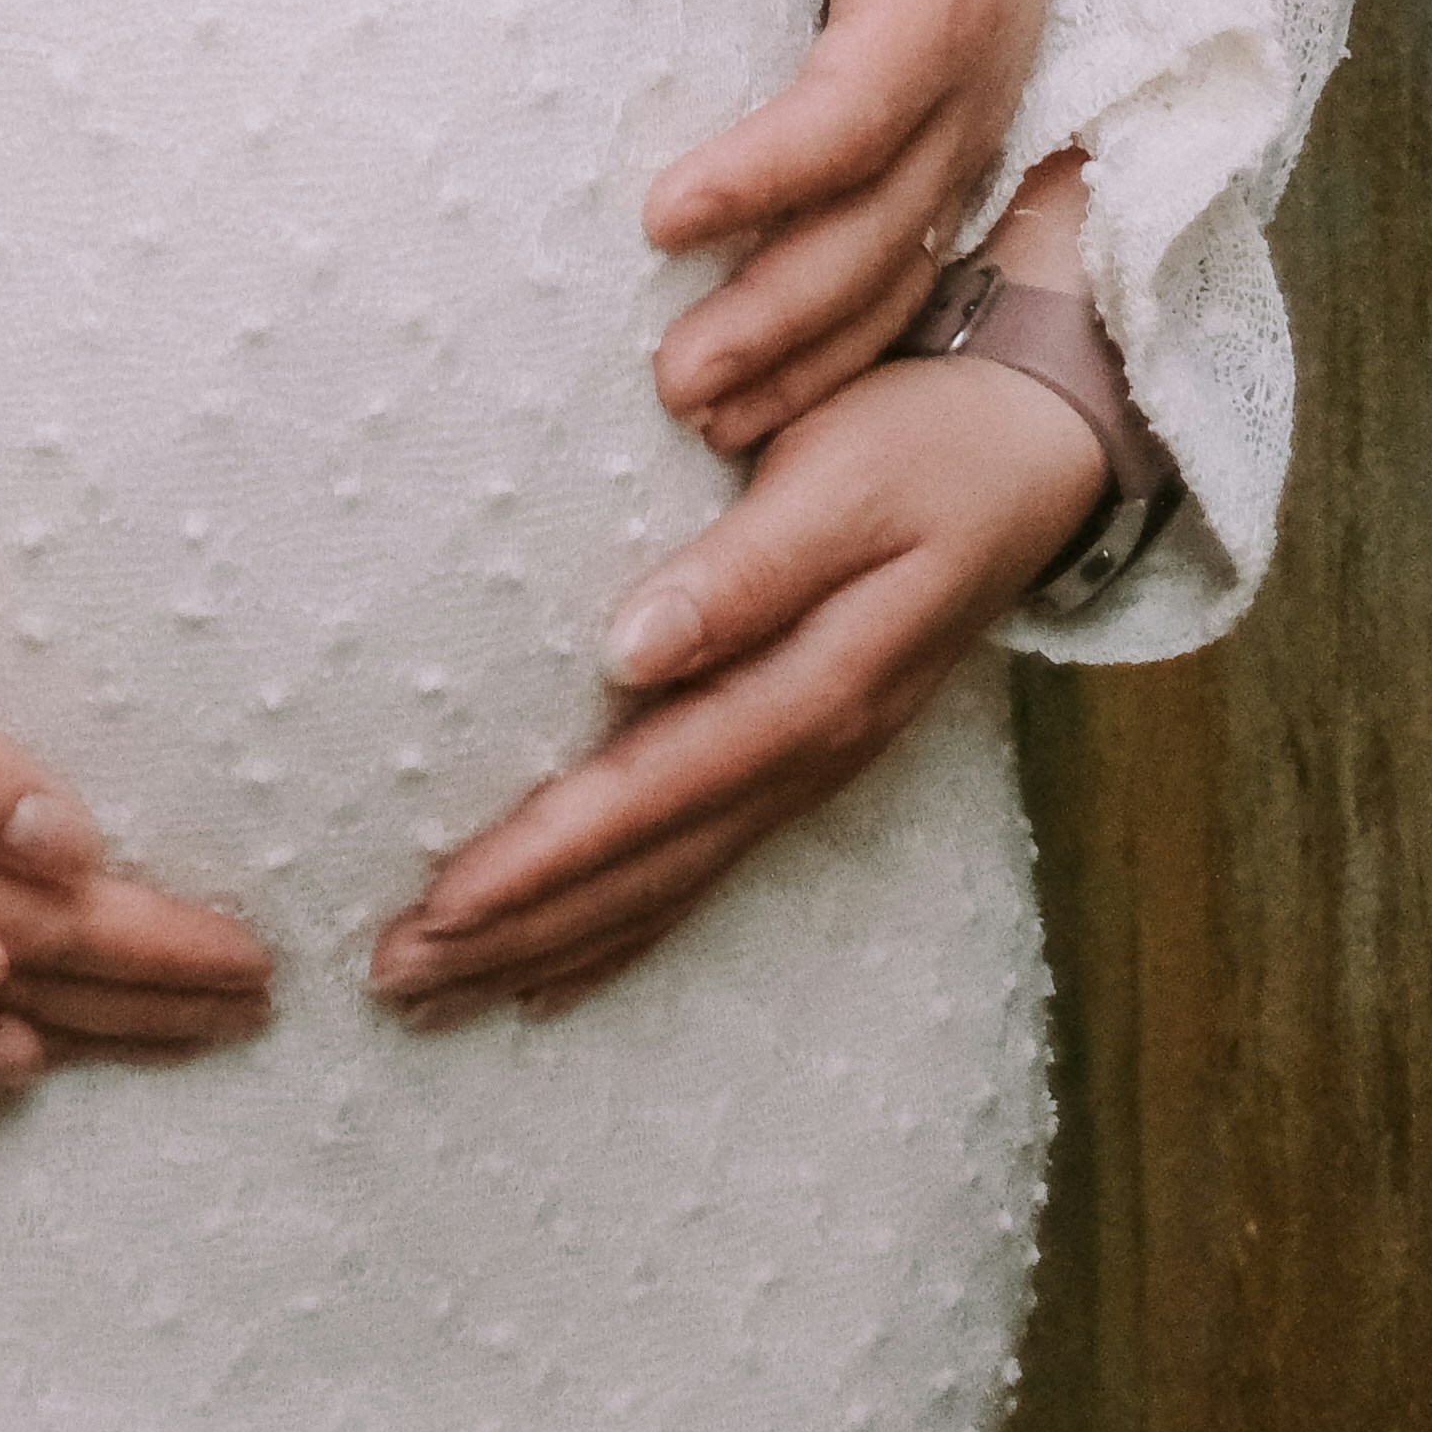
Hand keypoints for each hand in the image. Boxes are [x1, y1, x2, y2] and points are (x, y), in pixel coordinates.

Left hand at [366, 330, 1109, 1028]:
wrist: (1037, 444)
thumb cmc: (926, 441)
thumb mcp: (844, 480)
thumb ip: (744, 570)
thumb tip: (630, 647)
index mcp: (812, 689)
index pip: (651, 792)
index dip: (546, 854)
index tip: (441, 902)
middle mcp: (809, 754)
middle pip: (647, 867)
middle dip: (519, 927)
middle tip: (394, 975)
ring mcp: (811, 770)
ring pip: (667, 886)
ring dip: (552, 943)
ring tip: (437, 990)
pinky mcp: (805, 760)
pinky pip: (702, 871)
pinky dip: (625, 931)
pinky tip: (554, 975)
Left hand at [632, 0, 1089, 455]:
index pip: (860, 105)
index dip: (768, 171)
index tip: (660, 215)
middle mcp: (976, 73)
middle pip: (885, 225)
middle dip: (783, 314)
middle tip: (673, 379)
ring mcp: (977, 120)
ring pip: (904, 267)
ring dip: (811, 354)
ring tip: (706, 422)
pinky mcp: (956, 142)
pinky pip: (910, 262)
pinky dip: (846, 340)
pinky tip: (769, 398)